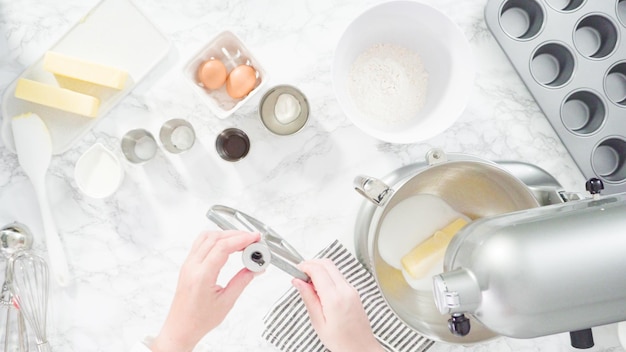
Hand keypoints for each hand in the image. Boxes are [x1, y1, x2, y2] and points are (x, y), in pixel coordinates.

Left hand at [151, 230, 260, 351]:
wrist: (181, 328)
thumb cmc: (198, 320)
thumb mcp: (226, 302)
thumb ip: (242, 281)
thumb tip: (255, 268)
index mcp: (202, 276)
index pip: (222, 247)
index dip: (241, 239)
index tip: (254, 238)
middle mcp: (192, 266)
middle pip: (215, 238)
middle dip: (236, 235)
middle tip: (252, 240)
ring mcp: (188, 264)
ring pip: (207, 237)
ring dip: (225, 235)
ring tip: (242, 241)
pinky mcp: (188, 265)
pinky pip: (201, 243)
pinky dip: (216, 239)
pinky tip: (227, 245)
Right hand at [292, 259, 383, 351]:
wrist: (361, 348)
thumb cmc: (342, 341)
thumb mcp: (318, 322)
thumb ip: (308, 298)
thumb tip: (298, 282)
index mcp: (335, 298)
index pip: (318, 270)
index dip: (304, 266)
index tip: (296, 270)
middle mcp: (346, 290)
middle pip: (326, 263)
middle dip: (311, 264)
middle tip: (300, 274)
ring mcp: (352, 289)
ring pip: (333, 268)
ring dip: (319, 270)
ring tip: (309, 286)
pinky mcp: (354, 291)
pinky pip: (338, 276)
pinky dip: (327, 276)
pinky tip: (320, 290)